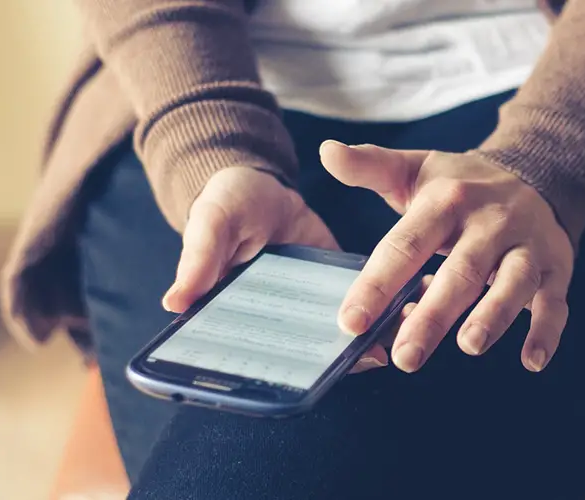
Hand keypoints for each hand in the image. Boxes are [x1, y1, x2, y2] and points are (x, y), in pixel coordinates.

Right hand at [160, 167, 386, 372]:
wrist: (263, 184)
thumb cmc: (225, 205)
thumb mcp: (211, 222)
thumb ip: (199, 259)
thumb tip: (174, 302)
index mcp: (239, 315)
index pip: (258, 354)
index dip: (283, 371)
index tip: (311, 377)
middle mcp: (277, 320)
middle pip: (307, 353)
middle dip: (338, 359)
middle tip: (371, 356)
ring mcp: (311, 304)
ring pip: (339, 333)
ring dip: (368, 337)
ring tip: (399, 336)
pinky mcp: (337, 283)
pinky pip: (363, 303)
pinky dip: (384, 307)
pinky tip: (410, 303)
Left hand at [320, 141, 573, 372]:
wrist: (535, 172)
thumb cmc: (460, 184)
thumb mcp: (414, 169)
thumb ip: (370, 166)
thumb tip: (326, 151)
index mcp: (446, 201)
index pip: (405, 244)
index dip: (376, 284)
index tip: (351, 321)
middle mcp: (488, 222)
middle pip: (459, 271)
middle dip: (432, 316)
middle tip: (405, 357)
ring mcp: (525, 246)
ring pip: (512, 283)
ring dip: (493, 315)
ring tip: (469, 346)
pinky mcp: (556, 267)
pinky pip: (555, 302)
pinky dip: (546, 331)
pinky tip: (532, 361)